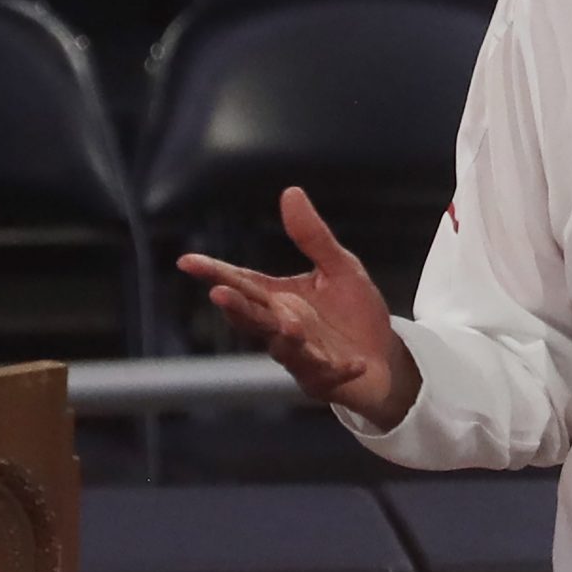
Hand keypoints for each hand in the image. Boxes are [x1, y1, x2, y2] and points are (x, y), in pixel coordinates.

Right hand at [177, 187, 419, 429]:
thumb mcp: (340, 267)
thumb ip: (313, 237)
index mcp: (279, 300)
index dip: (215, 273)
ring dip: (285, 339)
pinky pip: (332, 375)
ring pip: (286, 349)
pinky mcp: (329, 380)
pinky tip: (353, 363)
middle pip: (255, 318)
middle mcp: (283, 329)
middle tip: (218, 294)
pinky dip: (340, 370)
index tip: (187, 261)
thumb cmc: (354, 313)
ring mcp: (304, 358)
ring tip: (287, 326)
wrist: (384, 356)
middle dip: (238, 308)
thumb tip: (290, 191)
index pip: (242, 283)